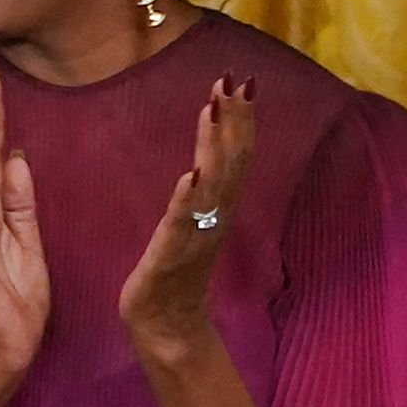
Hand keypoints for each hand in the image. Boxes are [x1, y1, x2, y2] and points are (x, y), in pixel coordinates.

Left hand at [117, 76, 255, 365]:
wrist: (165, 326)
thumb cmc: (174, 275)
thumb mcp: (187, 223)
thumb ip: (198, 190)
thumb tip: (202, 156)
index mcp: (216, 208)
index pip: (234, 156)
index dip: (239, 119)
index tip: (241, 80)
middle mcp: (213, 218)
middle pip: (230, 163)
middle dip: (233, 121)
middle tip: (235, 80)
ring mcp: (194, 236)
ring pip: (211, 186)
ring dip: (214, 147)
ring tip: (214, 110)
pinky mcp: (171, 256)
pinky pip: (182, 224)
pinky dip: (188, 199)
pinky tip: (190, 175)